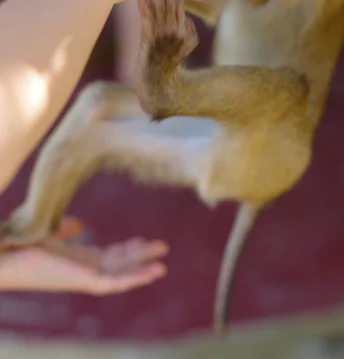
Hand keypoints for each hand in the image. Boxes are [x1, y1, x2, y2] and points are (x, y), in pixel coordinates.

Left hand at [0, 217, 167, 293]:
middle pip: (120, 264)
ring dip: (143, 270)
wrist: (6, 256)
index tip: (143, 239)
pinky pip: (116, 282)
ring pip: (121, 276)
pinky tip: (153, 271)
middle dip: (141, 256)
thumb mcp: (49, 232)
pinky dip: (135, 278)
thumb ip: (64, 229)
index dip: (128, 248)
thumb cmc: (22, 245)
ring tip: (163, 264)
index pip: (109, 256)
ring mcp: (85, 278)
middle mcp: (84, 271)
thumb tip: (79, 225)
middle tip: (162, 246)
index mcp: (78, 260)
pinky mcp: (85, 281)